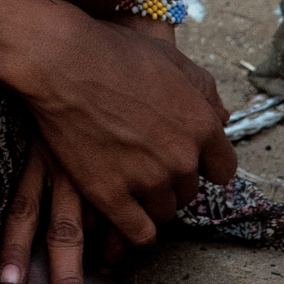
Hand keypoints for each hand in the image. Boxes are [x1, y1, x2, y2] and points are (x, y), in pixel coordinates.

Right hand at [2, 0, 235, 261]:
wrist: (61, 60)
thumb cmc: (113, 51)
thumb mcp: (170, 57)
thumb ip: (203, 90)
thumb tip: (222, 117)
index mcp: (202, 124)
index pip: (222, 169)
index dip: (204, 164)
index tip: (187, 161)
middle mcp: (181, 157)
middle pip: (189, 191)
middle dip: (172, 179)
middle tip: (146, 162)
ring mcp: (146, 179)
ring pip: (164, 211)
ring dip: (151, 200)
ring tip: (129, 182)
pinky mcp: (111, 194)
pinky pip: (138, 232)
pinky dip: (135, 229)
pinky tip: (125, 215)